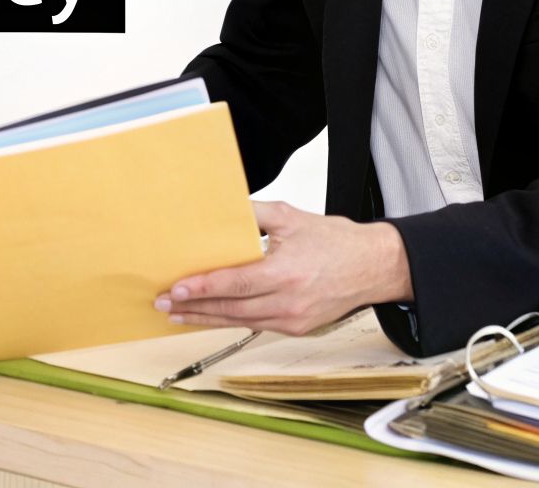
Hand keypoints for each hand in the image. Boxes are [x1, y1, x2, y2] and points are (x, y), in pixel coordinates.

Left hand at [154, 200, 410, 335]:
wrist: (375, 266)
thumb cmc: (336, 240)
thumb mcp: (291, 217)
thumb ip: (252, 214)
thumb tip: (219, 210)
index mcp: (286, 272)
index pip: (234, 284)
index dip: (202, 288)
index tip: (176, 289)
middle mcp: (289, 302)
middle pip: (231, 309)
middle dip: (194, 307)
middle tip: (163, 304)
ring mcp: (293, 320)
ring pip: (240, 323)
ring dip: (207, 319)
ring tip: (178, 315)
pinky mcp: (297, 328)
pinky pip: (256, 326)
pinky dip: (231, 321)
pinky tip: (210, 316)